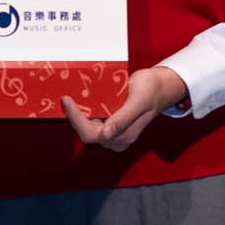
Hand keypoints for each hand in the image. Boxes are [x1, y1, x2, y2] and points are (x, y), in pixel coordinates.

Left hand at [64, 66, 185, 153]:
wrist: (159, 87)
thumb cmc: (151, 91)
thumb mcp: (139, 101)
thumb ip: (124, 118)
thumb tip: (106, 135)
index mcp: (123, 136)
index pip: (92, 134)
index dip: (76, 120)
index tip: (68, 101)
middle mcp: (116, 138)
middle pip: (86, 133)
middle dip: (74, 117)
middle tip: (66, 97)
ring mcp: (112, 132)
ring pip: (87, 127)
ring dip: (77, 114)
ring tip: (70, 97)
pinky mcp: (109, 124)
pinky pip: (91, 121)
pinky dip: (84, 111)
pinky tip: (79, 99)